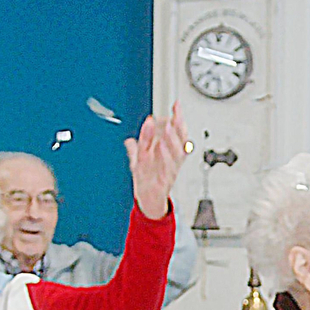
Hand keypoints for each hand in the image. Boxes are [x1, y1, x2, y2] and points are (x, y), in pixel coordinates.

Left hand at [124, 103, 189, 219]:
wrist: (148, 203)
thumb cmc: (148, 182)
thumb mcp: (139, 162)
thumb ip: (135, 150)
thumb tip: (129, 140)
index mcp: (170, 155)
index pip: (178, 134)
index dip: (179, 119)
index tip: (176, 106)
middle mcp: (172, 162)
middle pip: (181, 142)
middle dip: (178, 128)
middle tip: (174, 116)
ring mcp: (168, 171)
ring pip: (175, 154)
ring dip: (172, 140)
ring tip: (168, 127)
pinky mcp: (163, 181)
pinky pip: (166, 168)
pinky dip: (164, 157)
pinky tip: (160, 148)